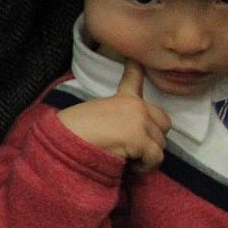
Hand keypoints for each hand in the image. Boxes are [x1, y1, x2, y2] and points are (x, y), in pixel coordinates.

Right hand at [57, 60, 171, 170]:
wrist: (63, 141)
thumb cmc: (74, 132)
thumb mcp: (96, 115)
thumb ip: (118, 116)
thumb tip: (129, 132)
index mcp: (123, 98)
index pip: (135, 78)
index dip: (138, 70)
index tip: (136, 61)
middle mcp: (136, 106)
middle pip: (164, 123)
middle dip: (154, 138)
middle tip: (136, 149)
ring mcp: (140, 121)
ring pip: (160, 143)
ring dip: (148, 155)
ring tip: (129, 159)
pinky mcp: (140, 138)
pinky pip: (156, 157)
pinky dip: (146, 166)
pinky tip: (131, 166)